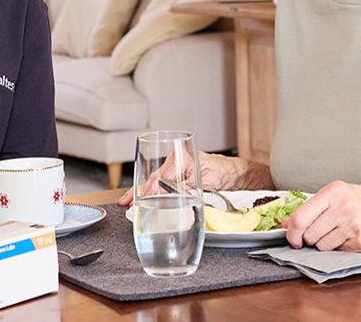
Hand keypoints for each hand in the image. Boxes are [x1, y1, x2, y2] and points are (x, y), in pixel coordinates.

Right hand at [118, 152, 249, 206]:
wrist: (233, 173)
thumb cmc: (223, 172)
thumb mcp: (208, 181)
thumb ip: (190, 187)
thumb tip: (176, 195)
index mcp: (181, 157)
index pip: (162, 176)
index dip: (153, 190)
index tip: (145, 200)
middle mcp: (175, 160)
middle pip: (153, 177)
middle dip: (139, 191)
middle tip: (127, 202)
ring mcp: (175, 168)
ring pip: (154, 181)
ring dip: (140, 192)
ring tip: (127, 202)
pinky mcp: (177, 176)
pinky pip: (160, 184)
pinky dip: (150, 192)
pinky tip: (140, 199)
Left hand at [282, 181, 360, 251]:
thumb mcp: (342, 195)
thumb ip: (314, 207)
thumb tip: (286, 223)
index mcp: (335, 191)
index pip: (300, 217)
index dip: (291, 232)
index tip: (292, 238)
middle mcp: (343, 206)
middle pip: (309, 234)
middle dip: (311, 238)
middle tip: (324, 232)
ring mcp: (354, 224)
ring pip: (322, 246)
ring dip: (327, 244)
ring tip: (343, 232)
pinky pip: (339, 251)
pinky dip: (343, 248)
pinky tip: (354, 237)